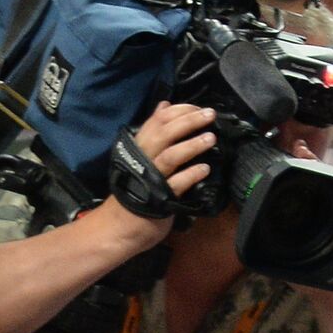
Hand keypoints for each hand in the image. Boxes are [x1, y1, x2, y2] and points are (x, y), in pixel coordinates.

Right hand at [103, 101, 215, 245]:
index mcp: (139, 147)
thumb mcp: (144, 156)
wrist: (120, 227)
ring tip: (211, 138)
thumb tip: (165, 105)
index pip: (156, 121)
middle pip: (164, 134)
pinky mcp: (160, 199)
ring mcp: (151, 179)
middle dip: (188, 121)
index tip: (198, 107)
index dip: (178, 111)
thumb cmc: (136, 190)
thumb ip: (155, 134)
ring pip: (170, 156)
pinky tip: (205, 169)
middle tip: (210, 115)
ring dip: (192, 145)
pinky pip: (177, 184)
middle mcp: (143, 159)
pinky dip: (191, 175)